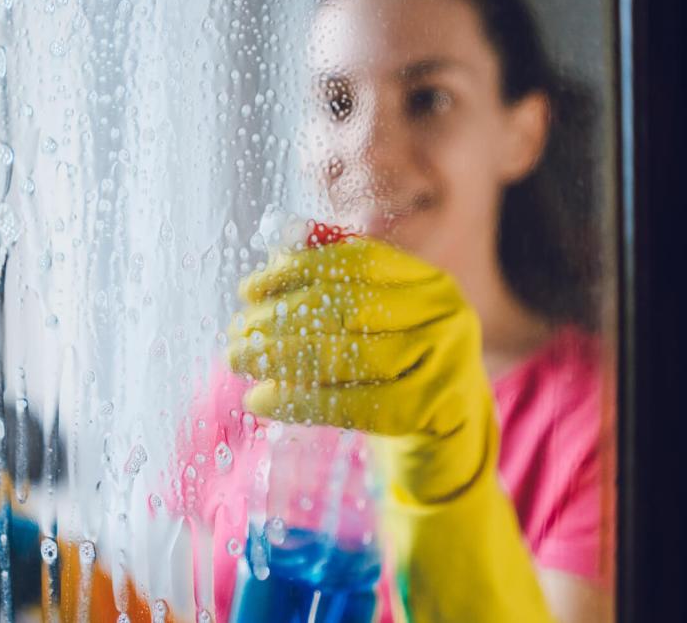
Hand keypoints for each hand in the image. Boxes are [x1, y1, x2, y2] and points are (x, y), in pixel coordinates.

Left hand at [227, 236, 488, 501]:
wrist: (447, 443)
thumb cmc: (395, 376)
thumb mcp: (371, 326)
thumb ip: (332, 282)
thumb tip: (277, 244)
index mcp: (427, 280)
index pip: (357, 259)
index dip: (297, 269)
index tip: (248, 290)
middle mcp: (446, 312)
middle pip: (348, 306)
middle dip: (281, 317)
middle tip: (236, 333)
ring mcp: (450, 360)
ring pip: (350, 354)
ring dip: (282, 357)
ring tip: (237, 360)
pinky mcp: (438, 410)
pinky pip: (357, 404)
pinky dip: (301, 402)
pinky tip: (261, 400)